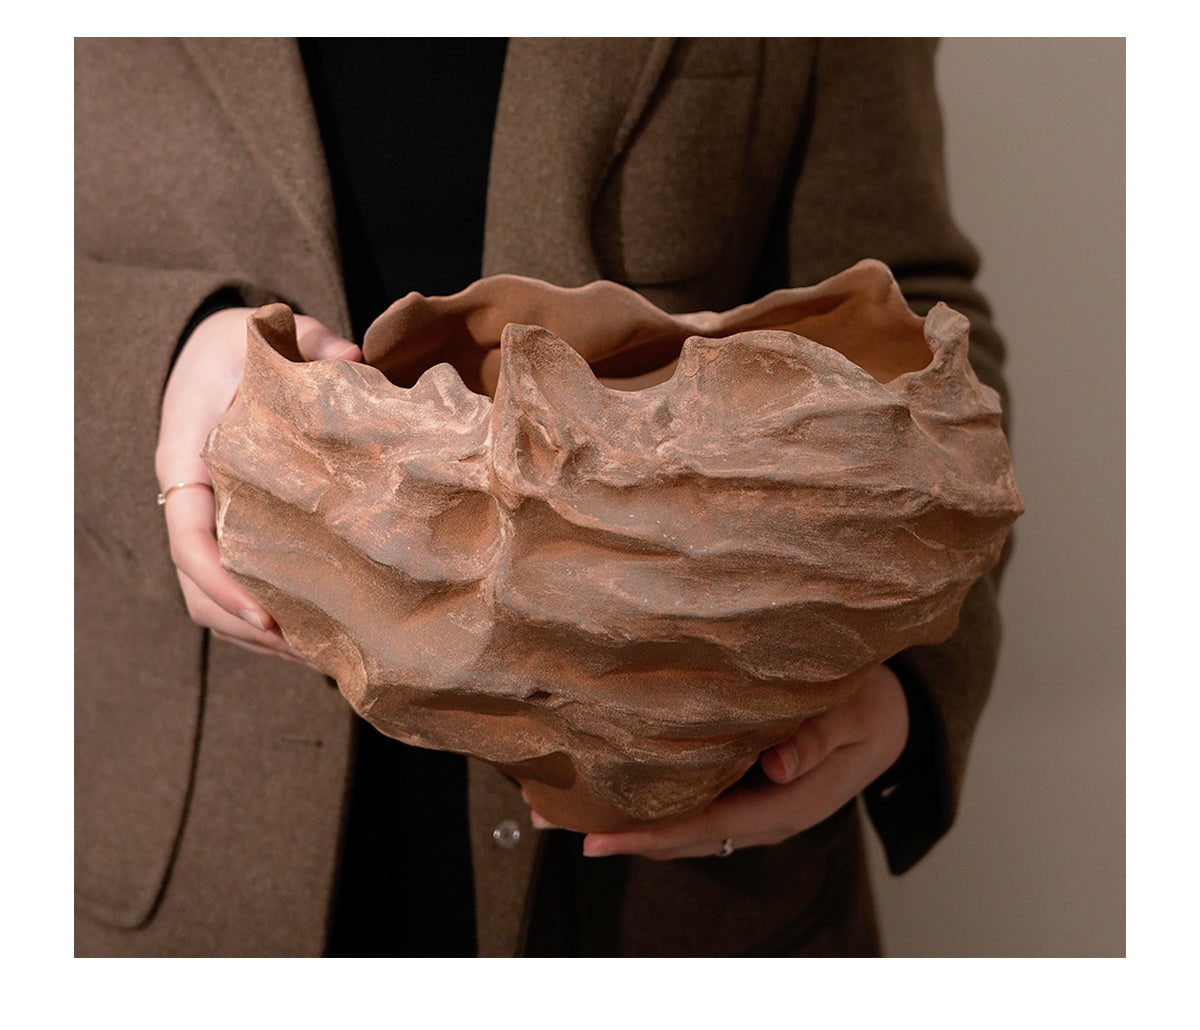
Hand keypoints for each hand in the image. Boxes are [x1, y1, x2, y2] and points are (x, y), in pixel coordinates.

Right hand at [154, 306, 360, 663]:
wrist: (215, 353)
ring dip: (259, 635)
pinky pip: (231, 587)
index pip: (189, 536)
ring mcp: (205, 520)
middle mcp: (189, 498)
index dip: (222, 582)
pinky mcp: (226, 531)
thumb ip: (310, 340)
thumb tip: (353, 359)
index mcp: (187, 457)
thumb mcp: (266, 329)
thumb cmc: (238, 346)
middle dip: (248, 627)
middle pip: (197, 586)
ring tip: (320, 657)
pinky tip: (314, 633)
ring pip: (210, 598)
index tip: (267, 615)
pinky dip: (266, 617)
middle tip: (312, 654)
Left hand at [554, 664, 908, 859]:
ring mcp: (753, 806)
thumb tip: (778, 764)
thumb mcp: (859, 715)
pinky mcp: (746, 789)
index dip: (654, 834)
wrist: (892, 716)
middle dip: (620, 833)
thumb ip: (820, 737)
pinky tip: (613, 791)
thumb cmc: (872, 708)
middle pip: (683, 835)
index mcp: (789, 803)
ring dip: (627, 820)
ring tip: (561, 809)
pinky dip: (650, 801)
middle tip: (551, 819)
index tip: (599, 837)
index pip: (710, 827)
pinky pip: (692, 804)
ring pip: (682, 823)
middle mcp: (764, 814)